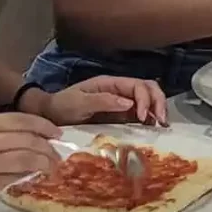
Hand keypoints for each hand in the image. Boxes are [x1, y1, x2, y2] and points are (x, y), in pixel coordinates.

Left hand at [25, 75, 167, 126]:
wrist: (50, 115)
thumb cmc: (63, 106)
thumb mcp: (79, 102)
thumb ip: (103, 101)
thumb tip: (129, 102)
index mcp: (111, 83)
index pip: (137, 85)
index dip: (145, 99)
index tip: (143, 117)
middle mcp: (119, 90)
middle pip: (148, 88)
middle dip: (158, 102)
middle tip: (161, 121)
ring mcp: (121, 102)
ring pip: (148, 99)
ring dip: (157, 109)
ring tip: (161, 125)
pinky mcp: (120, 115)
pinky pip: (140, 113)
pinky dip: (150, 118)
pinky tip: (154, 129)